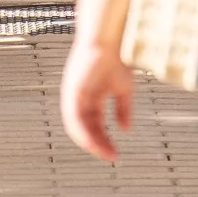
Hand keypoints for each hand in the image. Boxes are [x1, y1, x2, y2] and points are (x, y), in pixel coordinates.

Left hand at [59, 40, 136, 160]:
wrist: (109, 40)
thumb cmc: (116, 59)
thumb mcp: (124, 89)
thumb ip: (123, 109)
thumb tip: (125, 130)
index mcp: (90, 98)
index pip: (94, 124)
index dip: (104, 140)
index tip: (116, 154)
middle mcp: (79, 98)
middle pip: (85, 128)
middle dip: (97, 144)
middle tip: (110, 156)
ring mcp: (74, 94)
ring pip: (76, 125)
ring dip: (89, 141)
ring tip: (101, 152)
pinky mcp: (71, 90)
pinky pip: (73, 116)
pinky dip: (81, 130)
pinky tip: (91, 140)